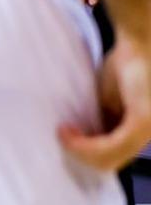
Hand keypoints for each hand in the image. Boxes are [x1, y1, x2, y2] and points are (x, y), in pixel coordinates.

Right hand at [62, 38, 150, 170]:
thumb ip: (104, 119)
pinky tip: (67, 131)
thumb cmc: (129, 63)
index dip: (86, 154)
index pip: (114, 157)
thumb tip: (84, 135)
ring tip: (63, 132)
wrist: (141, 41)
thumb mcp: (111, 98)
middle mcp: (149, 134)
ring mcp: (147, 129)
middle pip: (109, 163)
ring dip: (78, 150)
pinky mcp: (142, 121)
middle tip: (62, 137)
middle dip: (78, 155)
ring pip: (107, 159)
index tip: (67, 139)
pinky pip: (108, 146)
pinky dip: (82, 144)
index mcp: (142, 129)